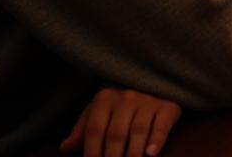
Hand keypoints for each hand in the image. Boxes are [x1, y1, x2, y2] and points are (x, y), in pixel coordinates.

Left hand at [60, 87, 180, 156]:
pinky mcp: (167, 106)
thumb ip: (83, 129)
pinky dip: (156, 140)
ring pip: (137, 132)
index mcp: (105, 98)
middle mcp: (126, 97)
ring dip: (132, 155)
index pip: (94, 131)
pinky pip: (161, 125)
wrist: (153, 82)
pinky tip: (151, 154)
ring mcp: (147, 100)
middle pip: (115, 135)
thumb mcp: (98, 110)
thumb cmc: (119, 103)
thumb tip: (64, 148)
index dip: (91, 154)